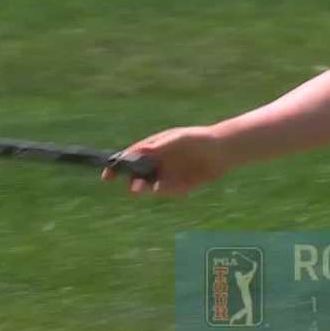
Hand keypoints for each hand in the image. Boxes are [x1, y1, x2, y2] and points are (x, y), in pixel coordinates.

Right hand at [101, 125, 229, 197]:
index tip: (107, 175)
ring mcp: (168, 175)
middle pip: (137, 175)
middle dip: (132, 182)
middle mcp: (157, 163)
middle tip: (134, 187)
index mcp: (153, 149)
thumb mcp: (179, 139)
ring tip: (149, 189)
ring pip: (151, 186)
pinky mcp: (180, 185)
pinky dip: (170, 191)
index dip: (117, 166)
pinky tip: (176, 187)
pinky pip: (169, 191)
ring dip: (147, 189)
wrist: (222, 150)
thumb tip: (141, 150)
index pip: (130, 158)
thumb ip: (161, 145)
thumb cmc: (198, 139)